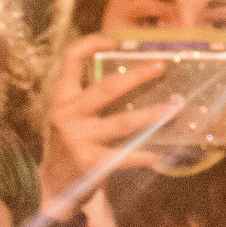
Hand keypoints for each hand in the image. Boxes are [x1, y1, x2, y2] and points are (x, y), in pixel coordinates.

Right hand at [40, 35, 175, 217]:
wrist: (52, 184)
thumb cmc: (71, 142)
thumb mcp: (71, 114)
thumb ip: (90, 96)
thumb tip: (131, 75)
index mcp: (62, 96)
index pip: (71, 59)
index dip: (92, 43)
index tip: (117, 42)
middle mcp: (66, 114)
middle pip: (105, 88)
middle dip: (136, 76)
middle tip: (160, 67)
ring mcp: (77, 138)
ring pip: (121, 123)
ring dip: (150, 115)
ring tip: (173, 109)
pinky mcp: (88, 163)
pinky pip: (123, 157)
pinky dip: (142, 155)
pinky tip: (158, 154)